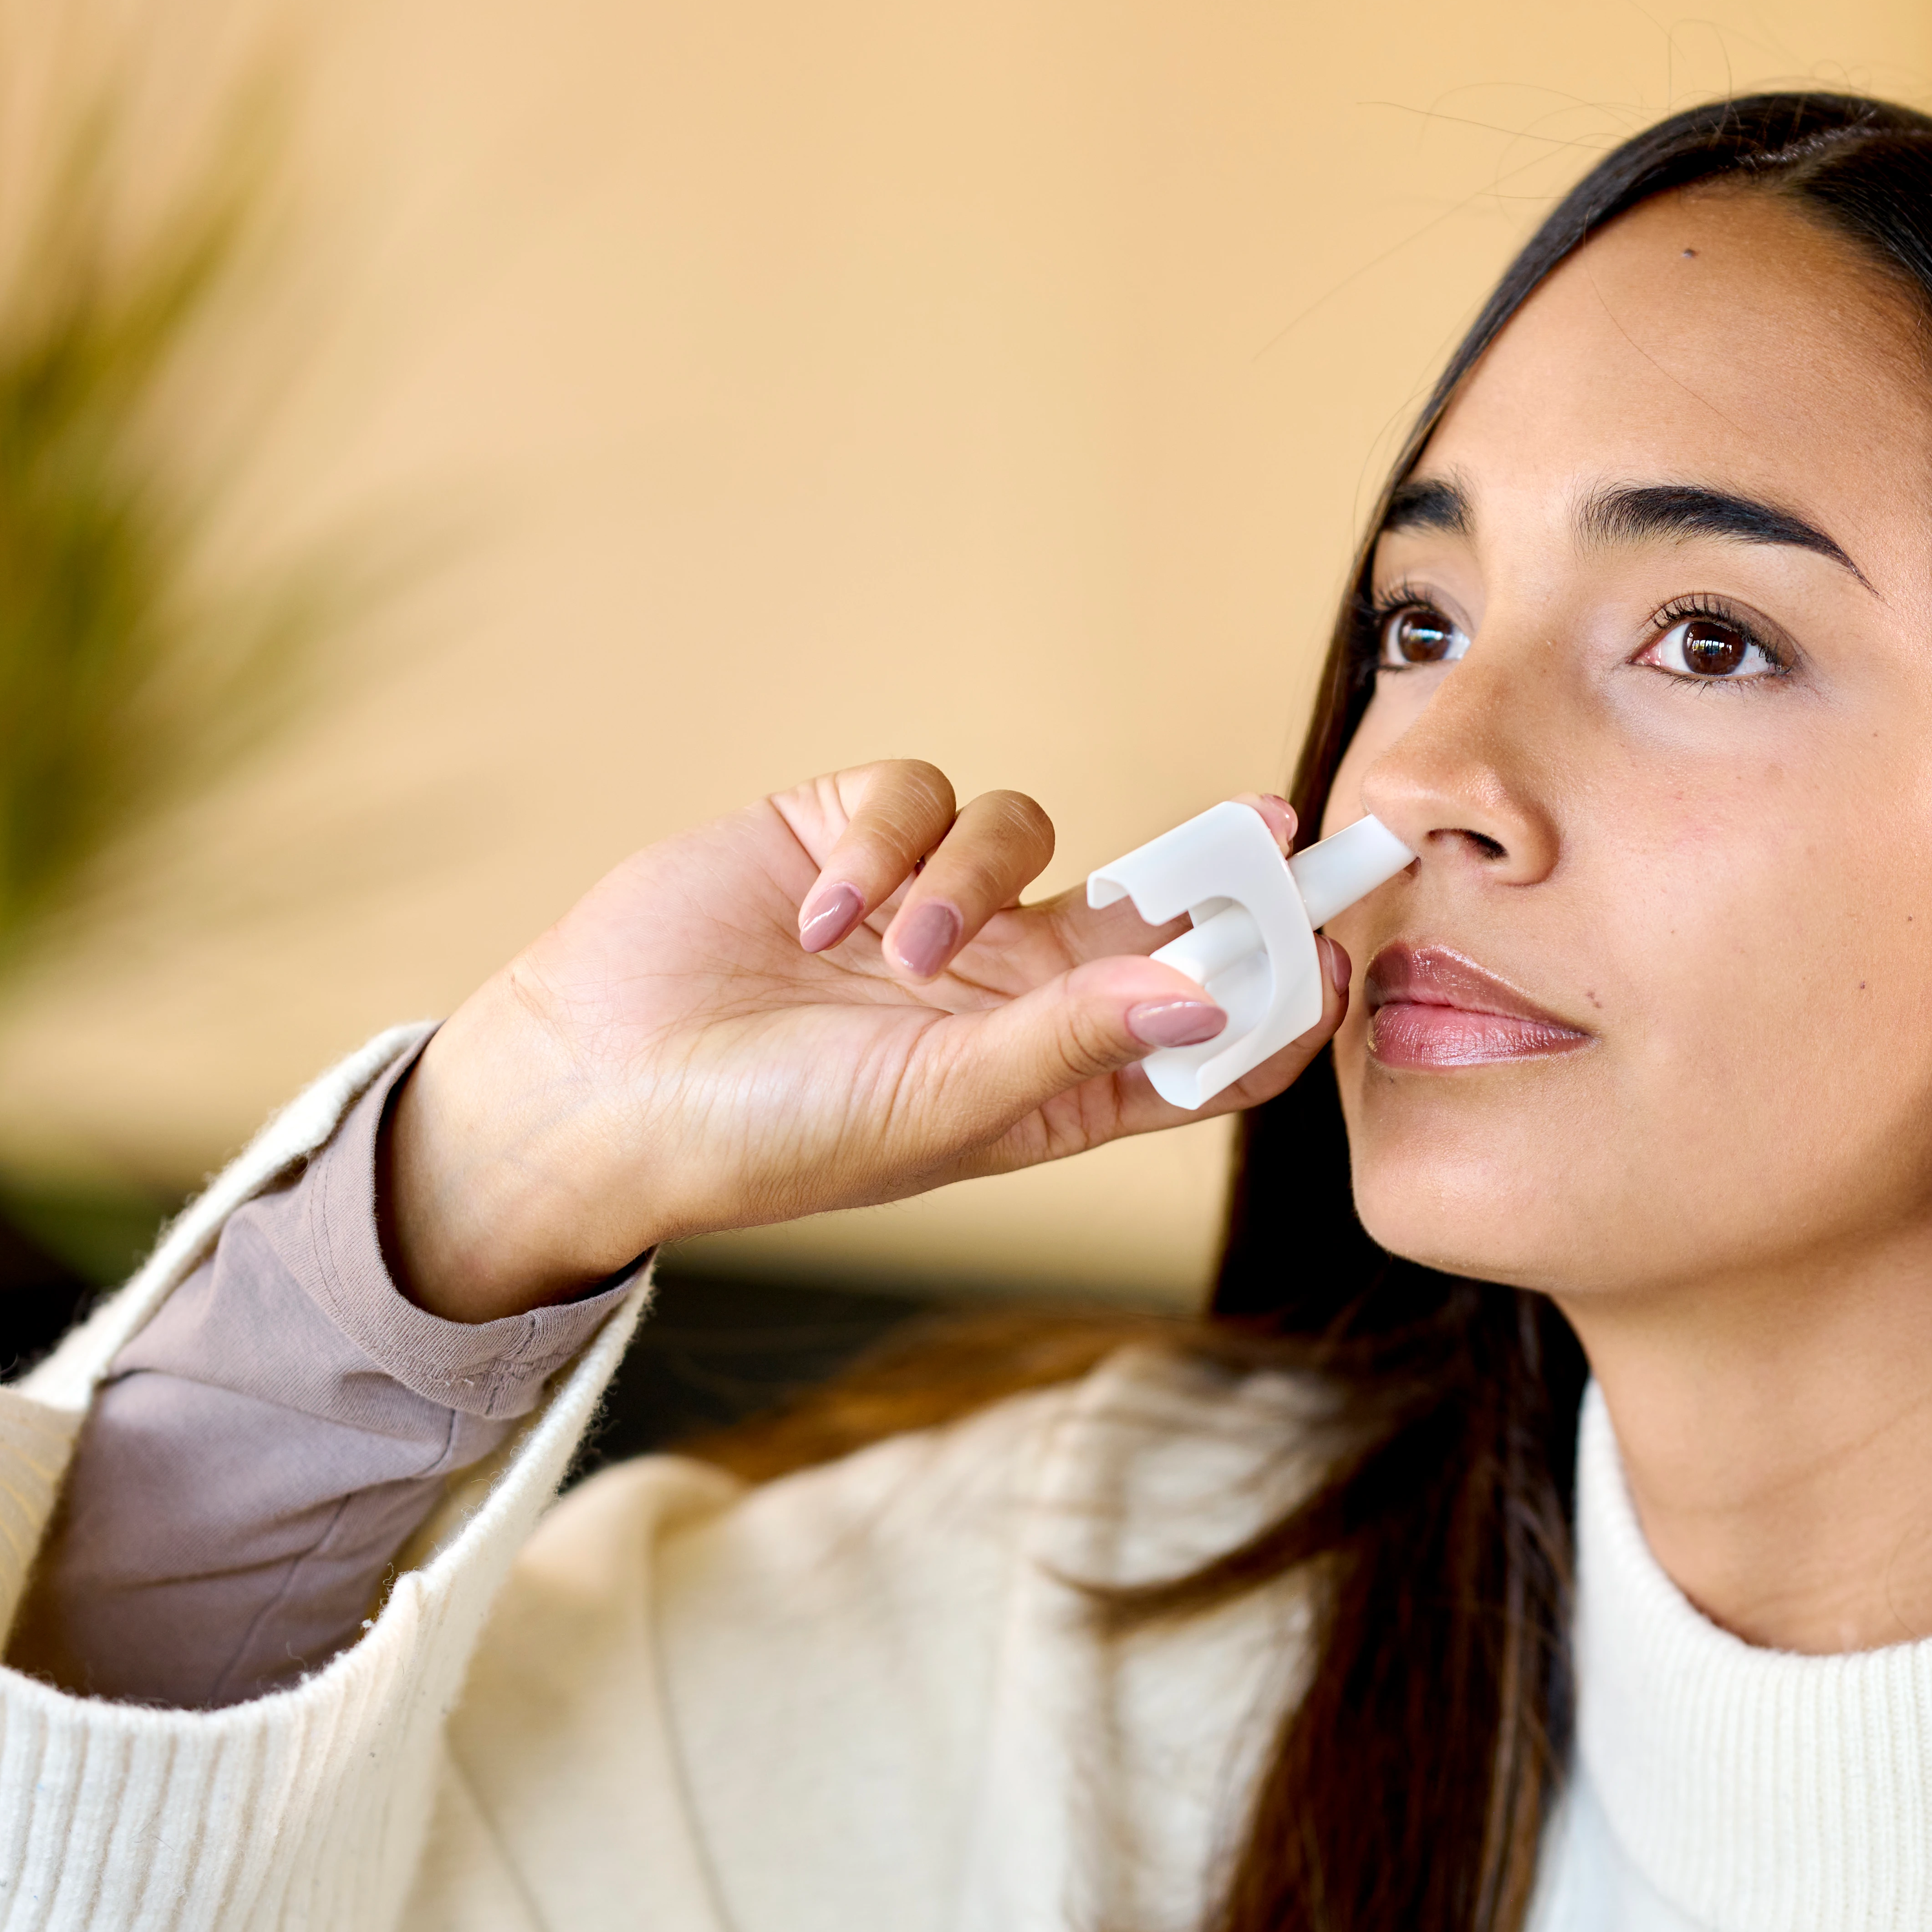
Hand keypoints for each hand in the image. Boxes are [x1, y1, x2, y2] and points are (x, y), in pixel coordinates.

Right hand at [380, 761, 1346, 1319]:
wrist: (594, 1088)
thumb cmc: (763, 1135)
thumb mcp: (935, 1108)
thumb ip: (1072, 1044)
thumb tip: (1211, 996)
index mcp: (1042, 1082)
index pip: (1192, 1038)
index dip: (1268, 996)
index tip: (1337, 953)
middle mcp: (1002, 989)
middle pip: (1151, 913)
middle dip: (1213, 870)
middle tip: (1282, 827)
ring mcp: (929, 908)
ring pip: (1025, 831)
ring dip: (966, 880)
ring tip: (884, 952)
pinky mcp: (850, 836)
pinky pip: (917, 796)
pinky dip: (877, 850)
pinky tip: (813, 915)